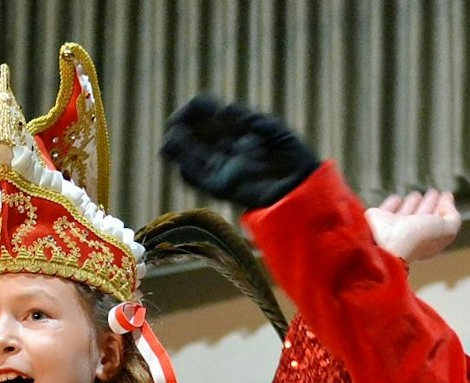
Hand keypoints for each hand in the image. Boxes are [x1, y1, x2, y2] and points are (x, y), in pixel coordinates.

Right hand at [161, 94, 320, 209]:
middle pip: (195, 135)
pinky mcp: (221, 188)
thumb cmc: (291, 154)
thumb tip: (224, 108)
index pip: (207, 114)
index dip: (196, 110)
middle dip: (180, 129)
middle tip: (173, 126)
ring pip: (191, 156)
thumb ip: (244, 119)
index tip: (193, 108)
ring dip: (178, 149)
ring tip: (169, 141)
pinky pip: (196, 179)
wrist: (299, 185)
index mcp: (237, 128)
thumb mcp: (269, 128)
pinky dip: (185, 169)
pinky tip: (178, 159)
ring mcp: (222, 167)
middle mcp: (226, 147)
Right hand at [366, 189, 460, 264]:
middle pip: (423, 217)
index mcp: (427, 240)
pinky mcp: (377, 221)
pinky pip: (387, 209)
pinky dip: (393, 204)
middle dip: (429, 205)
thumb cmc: (415, 238)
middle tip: (433, 192)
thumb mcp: (444, 229)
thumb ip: (452, 218)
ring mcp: (393, 229)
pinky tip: (397, 198)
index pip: (438, 223)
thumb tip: (448, 203)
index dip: (444, 208)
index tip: (446, 195)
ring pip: (406, 214)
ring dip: (413, 204)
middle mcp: (410, 235)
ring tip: (417, 194)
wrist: (384, 242)